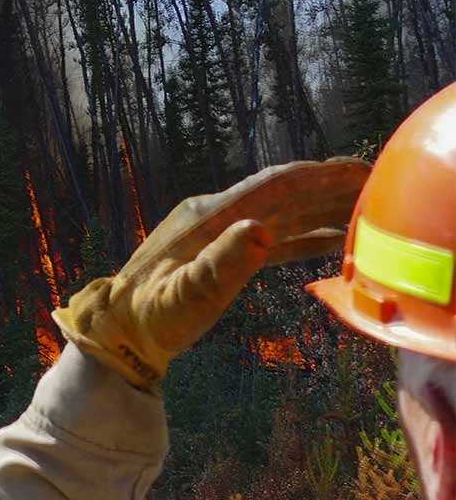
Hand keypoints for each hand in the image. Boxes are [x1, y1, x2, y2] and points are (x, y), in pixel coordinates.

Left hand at [52, 157, 370, 388]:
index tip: (359, 170)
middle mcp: (214, 216)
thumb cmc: (151, 316)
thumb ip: (222, 263)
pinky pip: (269, 238)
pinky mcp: (218, 252)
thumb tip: (262, 231)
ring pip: (281, 214)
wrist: (119, 329)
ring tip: (367, 211)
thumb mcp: (186, 294)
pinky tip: (331, 244)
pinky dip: (302, 238)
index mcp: (209, 217)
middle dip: (331, 188)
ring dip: (323, 211)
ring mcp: (215, 232)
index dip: (319, 176)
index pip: (275, 186)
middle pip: (285, 194)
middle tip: (380, 186)